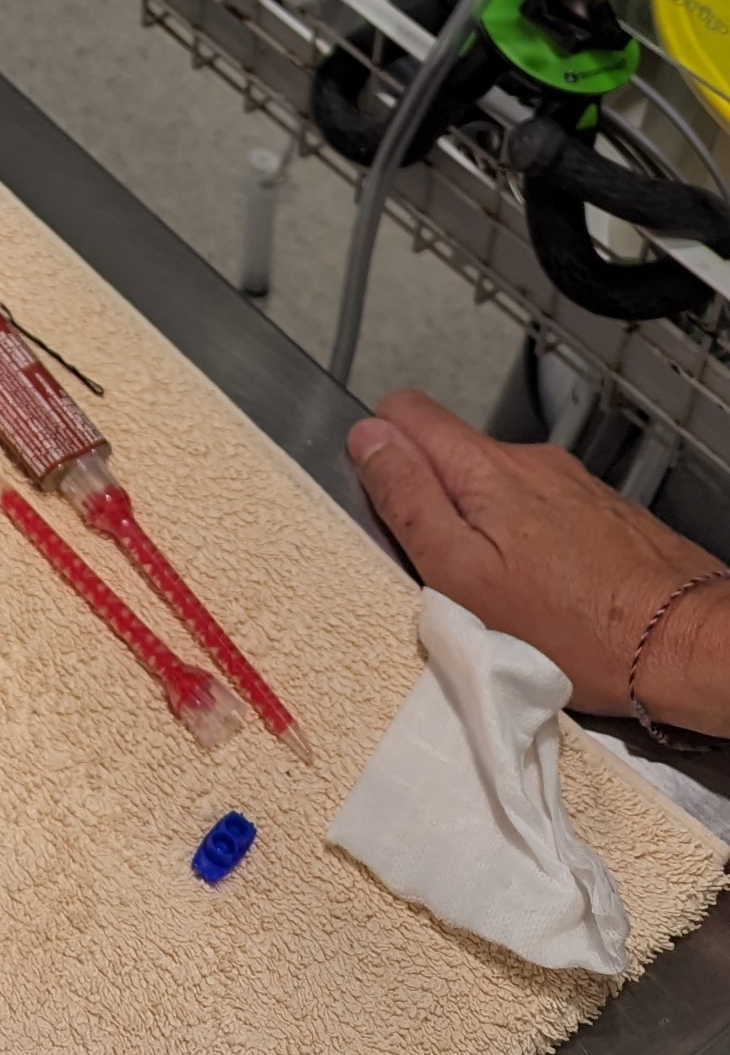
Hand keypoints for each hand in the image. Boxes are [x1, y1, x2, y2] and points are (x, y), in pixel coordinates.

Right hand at [347, 388, 729, 727]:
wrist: (685, 644)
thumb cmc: (577, 631)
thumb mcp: (462, 577)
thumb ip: (408, 501)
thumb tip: (368, 440)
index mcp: (483, 469)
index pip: (404, 410)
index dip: (382, 453)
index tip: (390, 506)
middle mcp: (529, 462)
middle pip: (449, 454)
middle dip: (434, 503)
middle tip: (446, 572)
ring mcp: (570, 485)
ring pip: (496, 489)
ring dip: (484, 529)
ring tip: (500, 594)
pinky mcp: (601, 513)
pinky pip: (540, 514)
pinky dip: (529, 546)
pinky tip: (545, 594)